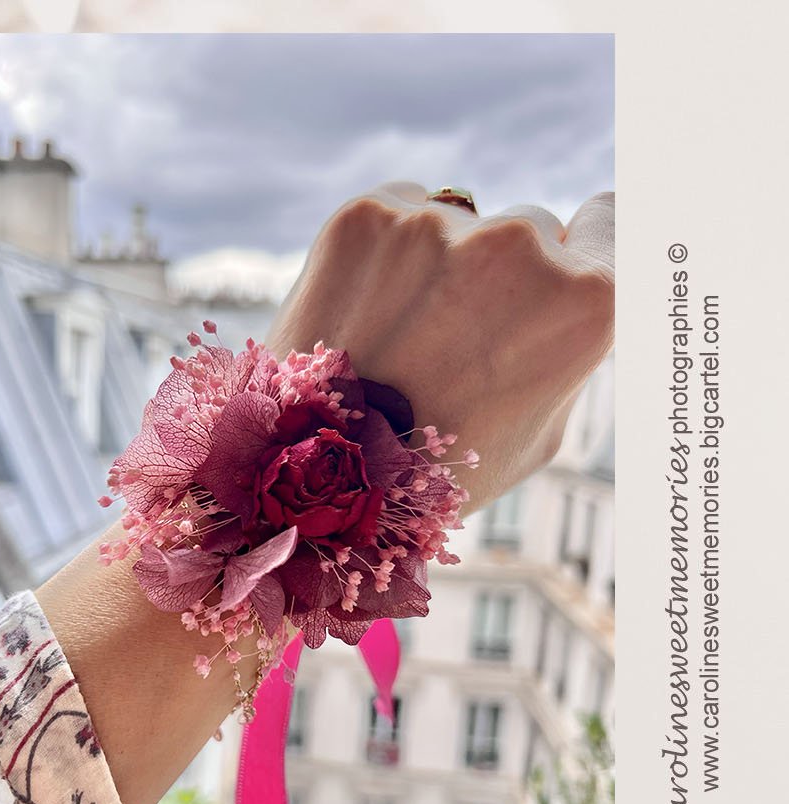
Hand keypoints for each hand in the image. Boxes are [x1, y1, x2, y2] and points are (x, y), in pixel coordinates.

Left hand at [264, 182, 613, 510]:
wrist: (312, 477)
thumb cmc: (435, 473)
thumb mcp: (539, 428)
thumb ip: (564, 347)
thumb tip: (565, 295)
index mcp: (584, 301)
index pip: (608, 223)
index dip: (582, 248)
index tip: (562, 260)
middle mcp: (517, 246)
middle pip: (528, 230)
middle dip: (499, 274)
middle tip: (453, 340)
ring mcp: (438, 224)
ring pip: (457, 220)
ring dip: (436, 260)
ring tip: (396, 338)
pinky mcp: (365, 216)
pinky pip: (396, 209)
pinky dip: (383, 247)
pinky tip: (362, 310)